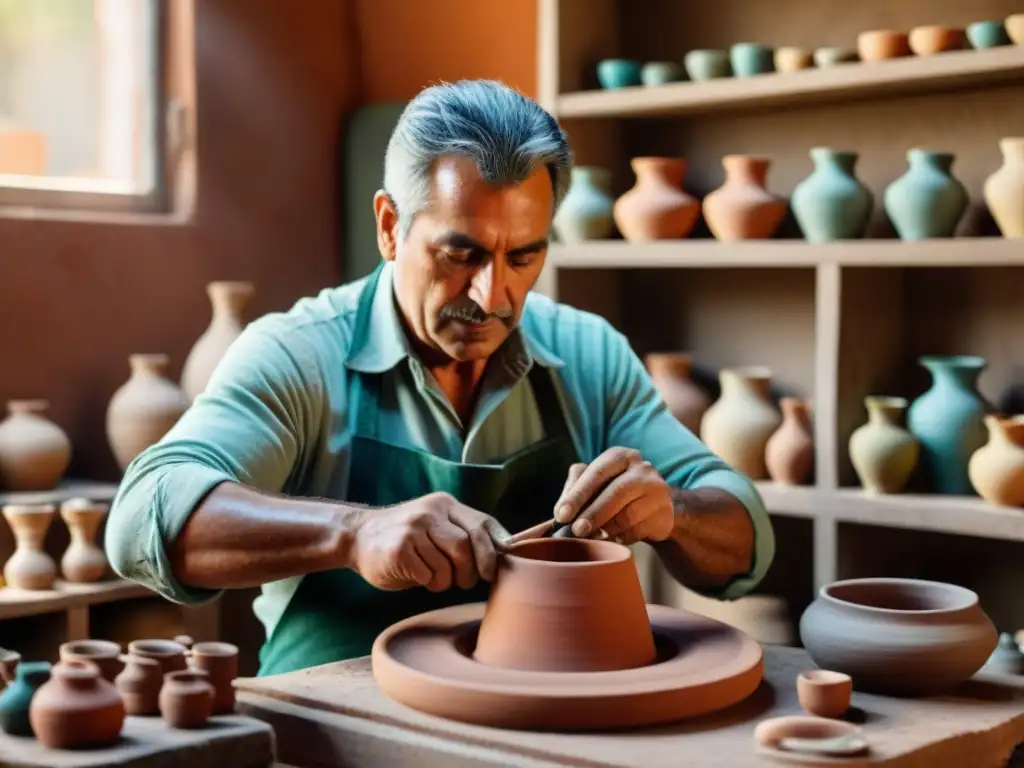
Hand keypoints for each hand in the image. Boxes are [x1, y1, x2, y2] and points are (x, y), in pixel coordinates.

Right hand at [349, 492, 510, 591]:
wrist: (358, 536)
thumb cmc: (407, 538)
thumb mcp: (436, 525)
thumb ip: (464, 533)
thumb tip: (504, 551)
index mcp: (445, 504)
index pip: (482, 524)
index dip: (494, 548)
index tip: (495, 569)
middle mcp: (430, 513)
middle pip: (467, 547)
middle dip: (471, 572)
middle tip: (464, 582)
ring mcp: (413, 529)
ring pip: (448, 566)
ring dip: (445, 581)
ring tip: (434, 578)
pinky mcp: (399, 550)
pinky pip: (427, 576)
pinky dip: (427, 582)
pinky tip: (417, 576)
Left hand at [553, 447, 674, 545]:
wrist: (653, 507)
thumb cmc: (614, 493)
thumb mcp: (593, 484)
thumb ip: (574, 491)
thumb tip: (559, 513)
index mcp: (619, 456)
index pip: (595, 473)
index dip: (577, 495)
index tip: (561, 515)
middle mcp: (641, 467)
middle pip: (615, 492)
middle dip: (592, 514)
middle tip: (576, 531)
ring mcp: (657, 489)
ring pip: (628, 513)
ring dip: (606, 529)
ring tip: (593, 538)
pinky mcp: (665, 512)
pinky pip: (639, 529)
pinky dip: (622, 537)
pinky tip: (614, 539)